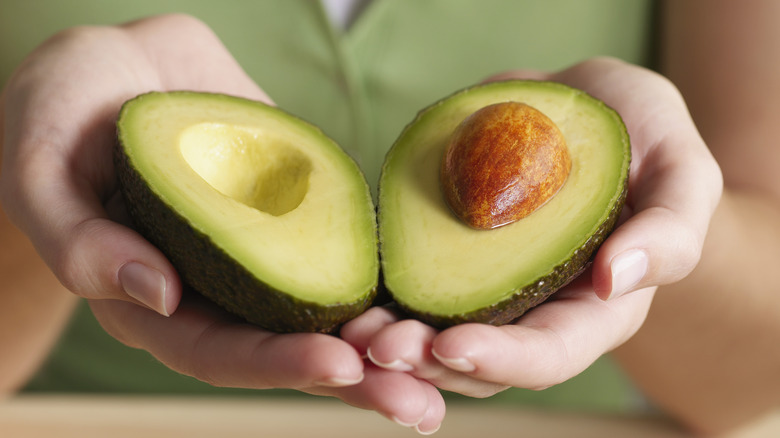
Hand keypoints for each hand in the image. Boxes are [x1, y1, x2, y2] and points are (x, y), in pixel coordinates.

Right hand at [0, 14, 443, 432]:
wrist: (114, 65)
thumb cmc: (61, 111)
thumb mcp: (43, 169)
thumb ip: (79, 242)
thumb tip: (154, 294)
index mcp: (153, 301)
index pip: (219, 351)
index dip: (278, 363)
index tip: (341, 365)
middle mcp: (216, 288)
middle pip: (287, 347)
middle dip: (354, 377)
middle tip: (420, 401)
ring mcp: (261, 251)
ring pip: (327, 308)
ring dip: (387, 339)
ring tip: (451, 362)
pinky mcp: (295, 212)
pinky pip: (343, 246)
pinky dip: (388, 272)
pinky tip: (438, 289)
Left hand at [342, 57, 721, 401]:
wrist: (585, 108)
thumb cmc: (644, 139)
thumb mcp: (681, 171)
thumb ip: (672, 230)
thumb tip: (622, 279)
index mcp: (594, 310)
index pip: (550, 354)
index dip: (502, 358)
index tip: (452, 345)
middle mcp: (534, 312)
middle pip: (479, 363)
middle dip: (426, 363)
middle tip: (376, 346)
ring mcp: (486, 288)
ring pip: (434, 339)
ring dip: (391, 343)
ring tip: (351, 329)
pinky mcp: (447, 258)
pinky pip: (409, 289)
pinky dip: (378, 298)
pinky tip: (346, 293)